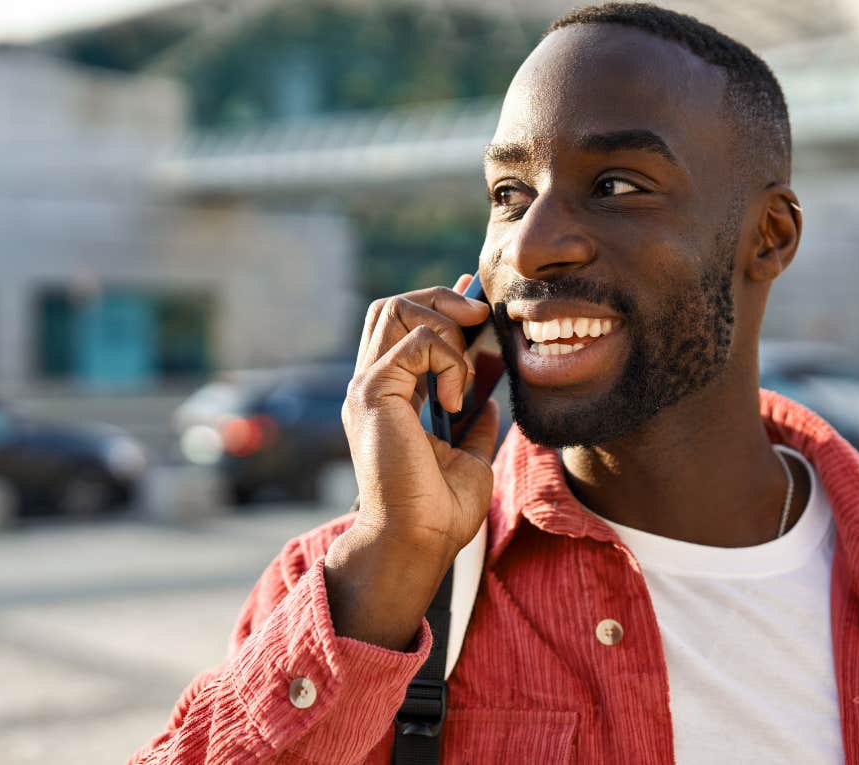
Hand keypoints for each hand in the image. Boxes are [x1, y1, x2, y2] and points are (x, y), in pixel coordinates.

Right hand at [326, 274, 500, 648]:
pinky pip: (416, 345)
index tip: (477, 301)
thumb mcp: (469, 457)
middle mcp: (372, 386)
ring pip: (395, 310)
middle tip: (479, 318)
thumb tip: (490, 401)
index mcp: (390, 397)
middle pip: (392, 306)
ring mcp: (368, 388)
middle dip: (440, 299)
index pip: (403, 326)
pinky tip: (455, 398)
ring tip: (465, 369)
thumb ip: (474, 425)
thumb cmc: (439, 511)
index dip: (440, 304)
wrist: (419, 542)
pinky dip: (447, 360)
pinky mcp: (373, 395)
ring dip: (444, 324)